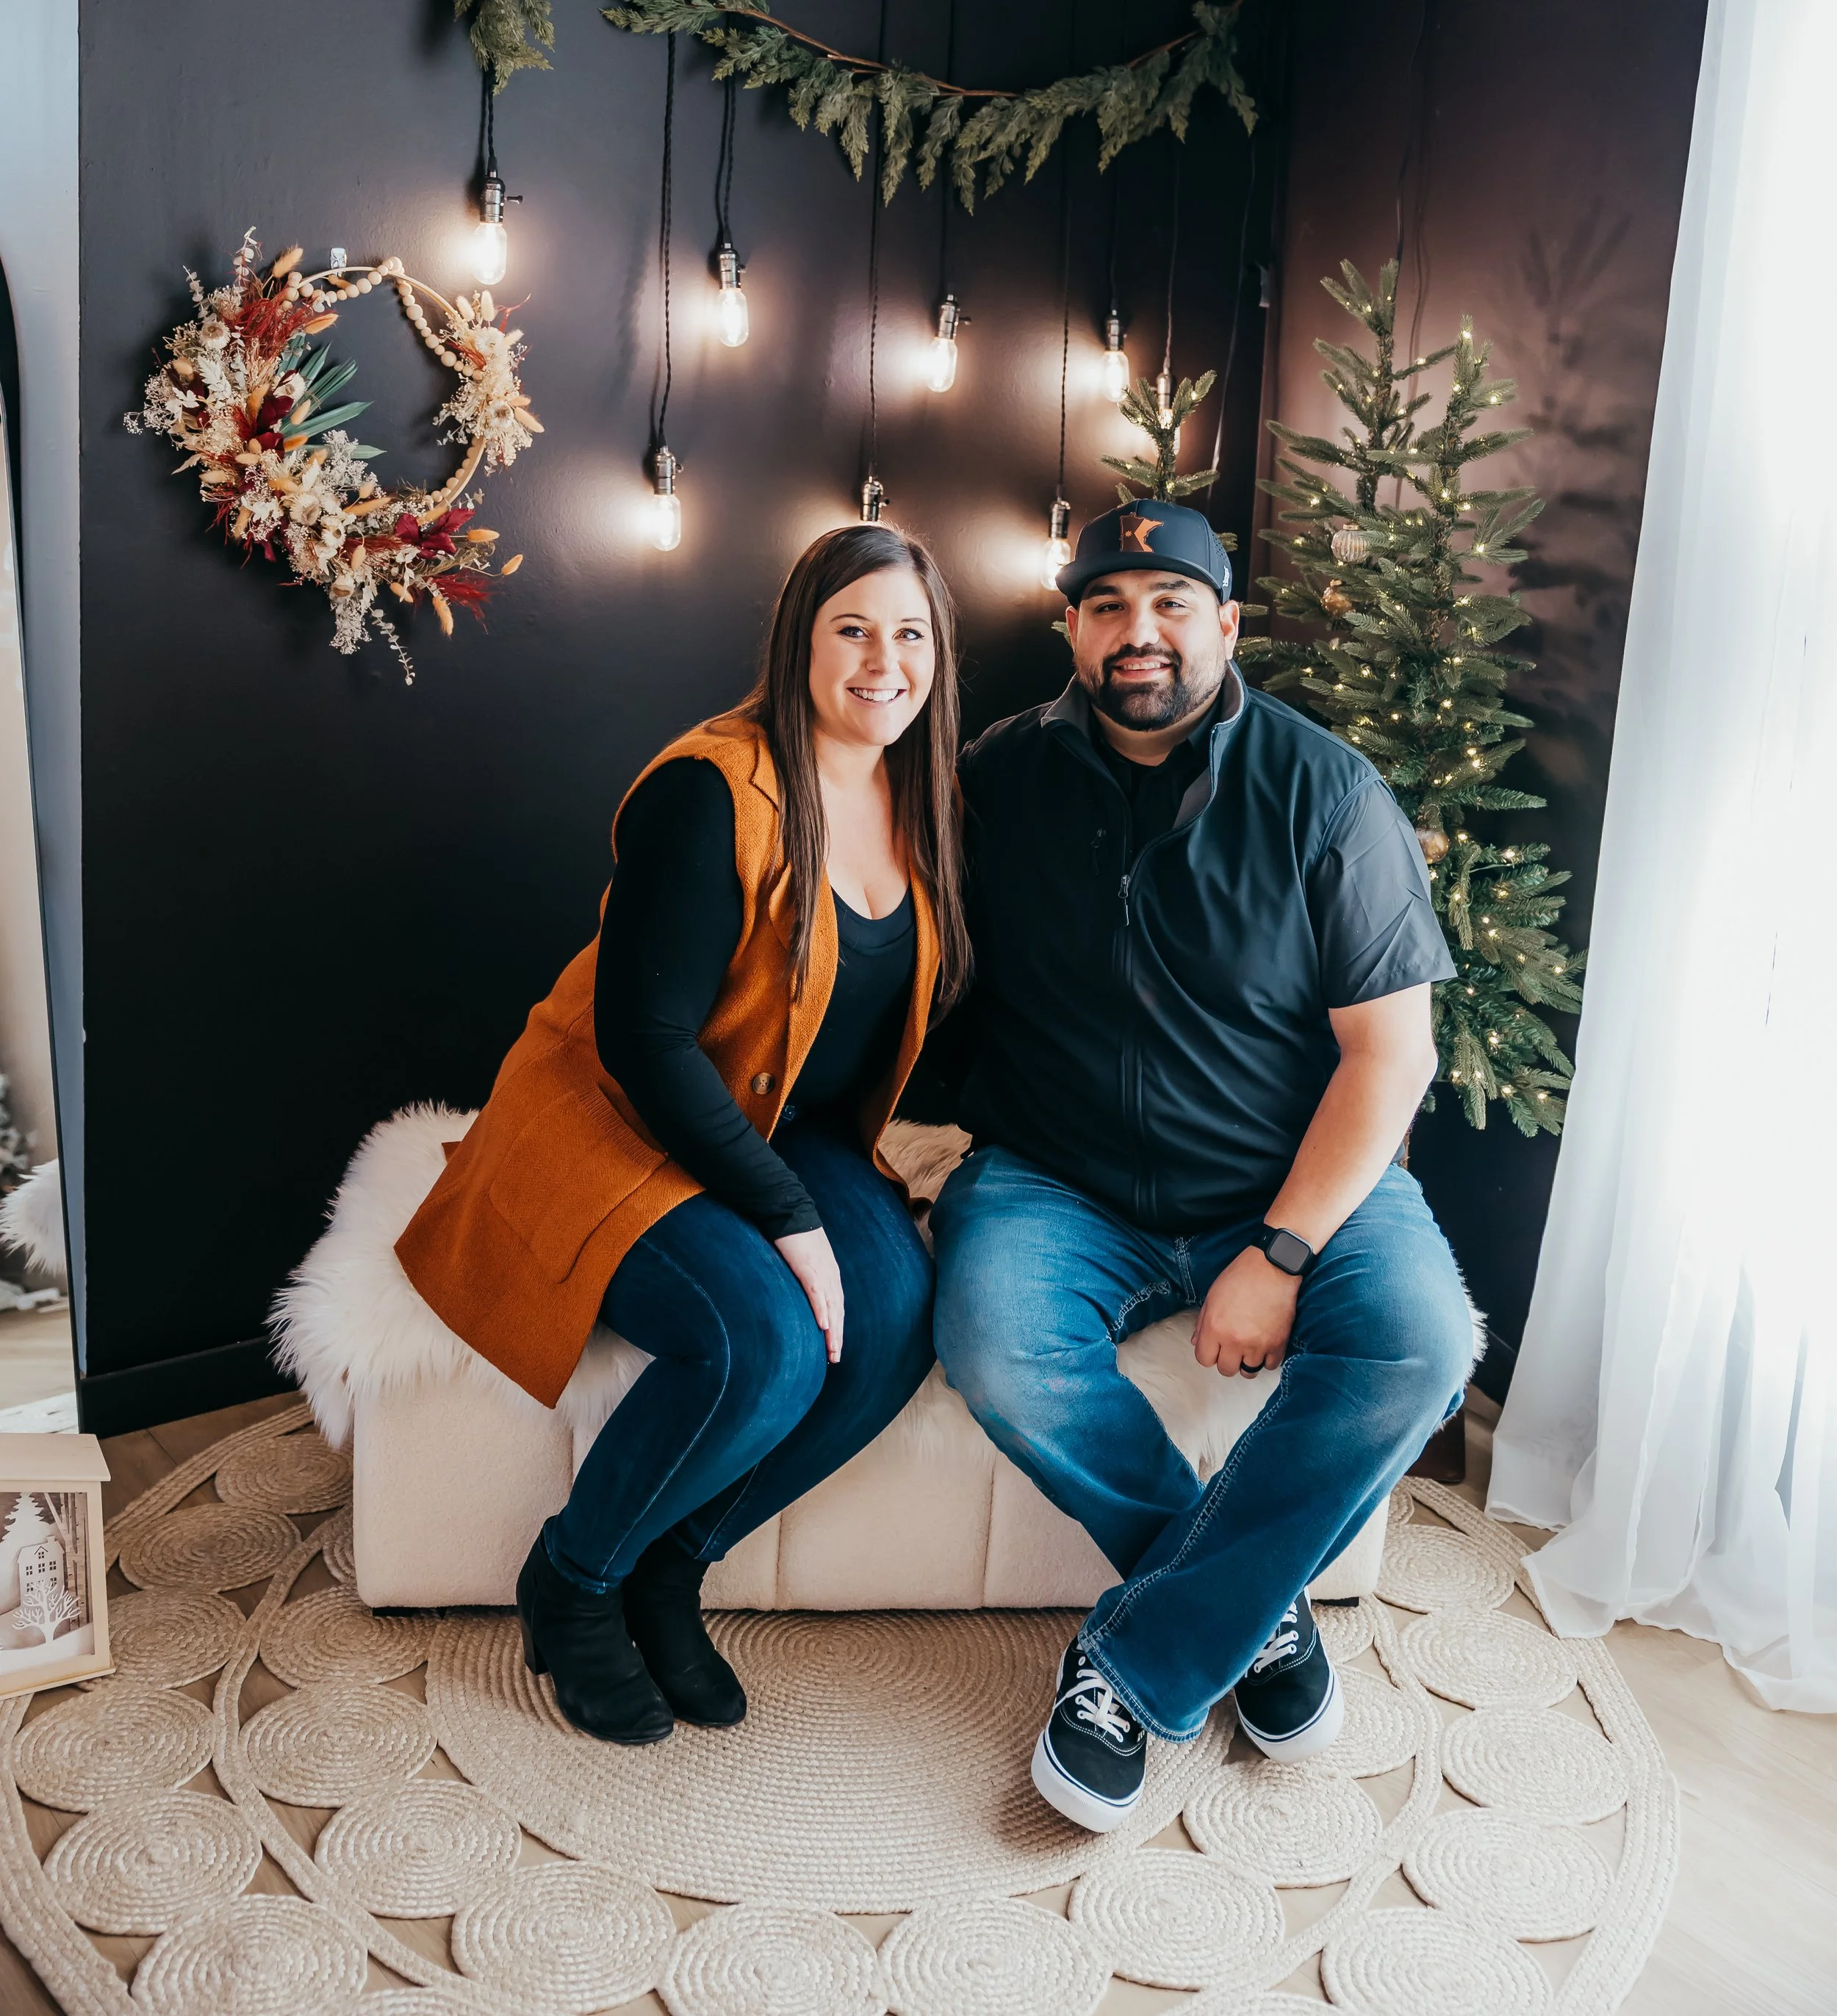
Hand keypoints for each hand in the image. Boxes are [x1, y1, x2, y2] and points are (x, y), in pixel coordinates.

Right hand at [774, 1228, 844, 1361]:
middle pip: (837, 1310)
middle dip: (837, 1335)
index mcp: (829, 1272)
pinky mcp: (808, 1267)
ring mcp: (821, 1271)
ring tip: (832, 1351)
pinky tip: (822, 1326)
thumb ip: (806, 1273)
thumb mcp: (803, 1257)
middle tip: (835, 1357)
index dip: (836, 1326)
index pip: (836, 1305)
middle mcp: (830, 1274)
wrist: (787, 1210)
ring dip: (832, 1330)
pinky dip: (821, 1309)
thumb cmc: (793, 1233)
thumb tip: (801, 1286)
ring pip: (831, 1306)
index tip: (834, 1345)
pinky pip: (817, 1293)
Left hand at [1193, 1247, 1299, 1378]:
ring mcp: (1258, 1345)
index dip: (1209, 1353)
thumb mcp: (1213, 1296)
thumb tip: (1197, 1342)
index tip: (1216, 1346)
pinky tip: (1264, 1346)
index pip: (1204, 1360)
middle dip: (1227, 1359)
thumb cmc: (1241, 1276)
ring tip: (1249, 1346)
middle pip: (1226, 1369)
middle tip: (1233, 1346)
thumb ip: (1203, 1323)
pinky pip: (1270, 1366)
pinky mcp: (1278, 1344)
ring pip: (1248, 1372)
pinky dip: (1267, 1359)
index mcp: (1215, 1328)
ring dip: (1247, 1361)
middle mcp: (1234, 1340)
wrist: (1273, 1267)